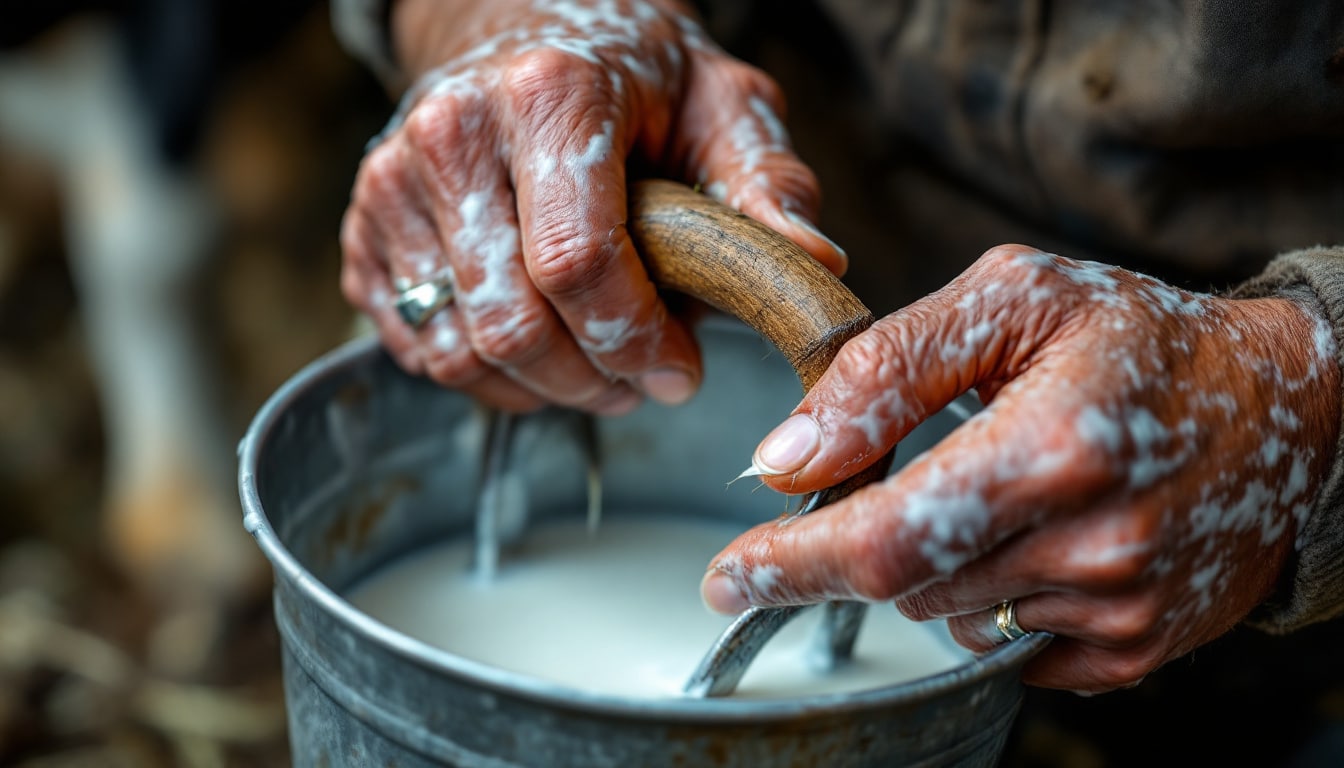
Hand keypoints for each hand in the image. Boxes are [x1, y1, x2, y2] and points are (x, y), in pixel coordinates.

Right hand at [339, 0, 845, 412]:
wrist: (517, 27)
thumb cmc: (628, 74)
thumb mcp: (719, 102)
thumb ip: (765, 181)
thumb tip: (814, 261)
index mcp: (547, 96)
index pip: (576, 262)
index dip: (634, 341)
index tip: (680, 371)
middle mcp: (452, 135)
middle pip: (512, 323)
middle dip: (592, 381)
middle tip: (643, 383)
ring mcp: (393, 185)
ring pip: (459, 349)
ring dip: (539, 389)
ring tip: (595, 370)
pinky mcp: (364, 229)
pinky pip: (416, 345)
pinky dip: (483, 374)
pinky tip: (535, 348)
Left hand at [700, 244, 1340, 692]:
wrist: (1285, 407)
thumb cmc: (1140, 337)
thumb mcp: (1012, 299)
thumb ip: (886, 370)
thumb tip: (784, 458)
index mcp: (1052, 450)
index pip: (881, 541)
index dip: (787, 566)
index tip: (725, 579)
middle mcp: (1092, 547)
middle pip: (905, 584)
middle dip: (868, 537)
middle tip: (906, 472)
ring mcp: (1119, 610)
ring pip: (949, 618)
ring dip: (936, 564)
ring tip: (999, 489)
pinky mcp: (1136, 650)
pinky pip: (1008, 648)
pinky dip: (989, 598)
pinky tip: (1034, 537)